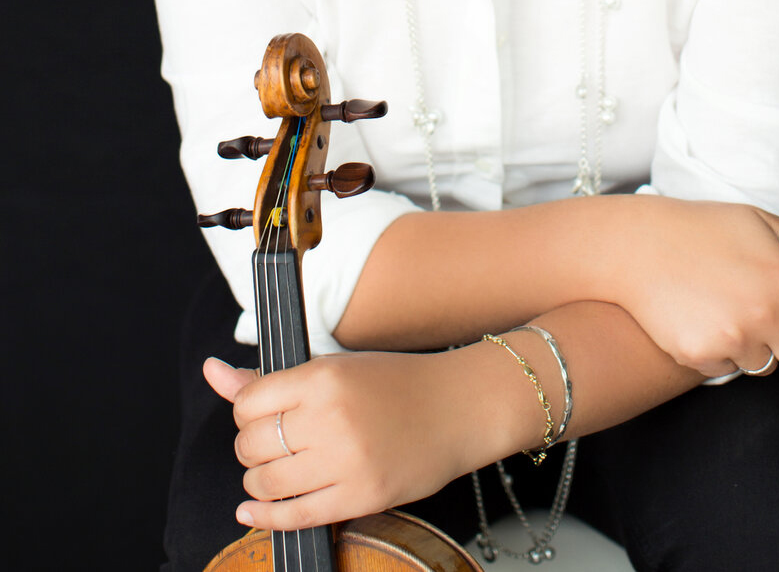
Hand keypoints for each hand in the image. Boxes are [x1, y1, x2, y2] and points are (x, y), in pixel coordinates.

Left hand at [204, 349, 485, 532]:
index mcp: (323, 377)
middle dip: (250, 448)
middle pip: (252, 445)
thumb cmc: (397, 383)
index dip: (245, 412)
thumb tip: (212, 371)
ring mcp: (346, 461)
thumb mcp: (335, 366)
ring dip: (257, 483)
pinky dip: (266, 518)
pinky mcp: (361, 496)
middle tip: (268, 444)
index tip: (259, 414)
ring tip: (272, 472)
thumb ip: (269, 379)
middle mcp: (331, 418)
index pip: (248, 403)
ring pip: (266, 483)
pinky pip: (295, 517)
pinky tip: (255, 511)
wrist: (459, 407)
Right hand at [609, 197, 778, 377]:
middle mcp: (766, 312)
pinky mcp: (703, 356)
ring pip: (767, 366)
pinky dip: (721, 352)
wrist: (637, 245)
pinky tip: (703, 318)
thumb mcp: (764, 224)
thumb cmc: (703, 230)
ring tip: (728, 309)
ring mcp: (734, 337)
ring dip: (757, 347)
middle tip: (775, 324)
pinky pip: (728, 370)